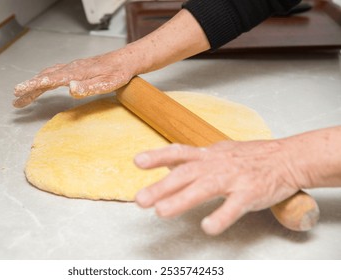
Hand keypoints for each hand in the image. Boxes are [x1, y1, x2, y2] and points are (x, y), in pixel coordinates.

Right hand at [13, 49, 135, 107]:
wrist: (125, 61)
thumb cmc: (118, 74)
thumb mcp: (107, 83)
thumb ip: (89, 87)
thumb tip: (70, 88)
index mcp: (76, 73)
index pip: (50, 79)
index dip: (33, 86)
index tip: (19, 91)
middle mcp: (71, 68)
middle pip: (44, 78)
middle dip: (29, 89)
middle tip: (16, 101)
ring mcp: (73, 67)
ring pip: (48, 75)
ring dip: (34, 85)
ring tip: (23, 95)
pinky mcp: (76, 69)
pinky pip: (55, 73)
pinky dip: (44, 79)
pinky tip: (42, 82)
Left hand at [134, 140, 302, 234]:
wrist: (286, 158)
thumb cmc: (249, 156)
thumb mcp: (218, 151)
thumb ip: (193, 158)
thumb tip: (167, 161)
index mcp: (208, 155)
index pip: (179, 152)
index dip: (158, 156)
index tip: (137, 162)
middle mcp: (217, 164)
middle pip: (186, 173)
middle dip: (162, 186)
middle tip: (140, 199)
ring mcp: (233, 178)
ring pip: (205, 188)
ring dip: (181, 200)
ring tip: (162, 212)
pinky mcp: (250, 193)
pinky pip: (234, 206)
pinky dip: (221, 216)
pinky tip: (208, 227)